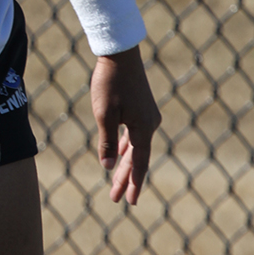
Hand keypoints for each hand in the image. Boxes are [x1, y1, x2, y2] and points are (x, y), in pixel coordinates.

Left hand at [89, 46, 160, 204]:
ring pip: (135, 147)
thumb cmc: (109, 82)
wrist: (120, 53)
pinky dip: (126, 147)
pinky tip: (120, 154)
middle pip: (137, 158)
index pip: (139, 163)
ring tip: (116, 183)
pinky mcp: (141, 108)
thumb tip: (108, 166)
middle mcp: (149, 124)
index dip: (133, 182)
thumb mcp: (104, 113)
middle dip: (126, 178)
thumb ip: (107, 140)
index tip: (129, 201)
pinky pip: (134, 134)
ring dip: (125, 164)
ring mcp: (147, 116)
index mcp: (143, 128)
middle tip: (118, 199)